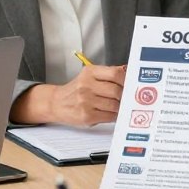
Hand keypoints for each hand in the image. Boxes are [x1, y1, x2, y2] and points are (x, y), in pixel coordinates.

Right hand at [12, 65, 126, 124]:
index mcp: (89, 72)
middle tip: (127, 97)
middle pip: (117, 90)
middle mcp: (86, 86)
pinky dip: (114, 115)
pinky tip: (111, 113)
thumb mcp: (89, 76)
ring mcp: (86, 101)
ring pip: (114, 105)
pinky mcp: (86, 116)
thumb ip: (108, 74)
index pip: (116, 73)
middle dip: (124, 95)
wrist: (57, 103)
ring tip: (119, 105)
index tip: (131, 84)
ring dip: (120, 107)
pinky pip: (109, 116)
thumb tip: (128, 72)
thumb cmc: (76, 89)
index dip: (127, 79)